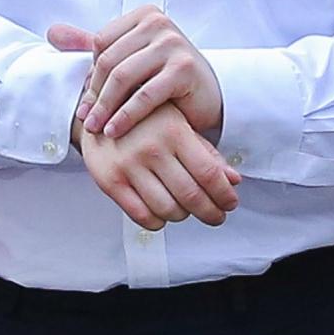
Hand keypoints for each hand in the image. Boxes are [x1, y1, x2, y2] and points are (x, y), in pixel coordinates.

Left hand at [49, 7, 222, 141]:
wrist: (207, 98)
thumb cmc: (165, 79)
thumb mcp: (129, 59)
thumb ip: (92, 45)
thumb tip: (53, 32)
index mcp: (144, 15)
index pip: (101, 43)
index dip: (90, 74)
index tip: (86, 100)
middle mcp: (159, 23)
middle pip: (109, 60)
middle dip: (94, 94)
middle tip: (86, 120)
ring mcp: (174, 43)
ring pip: (123, 77)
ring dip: (105, 107)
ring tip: (96, 129)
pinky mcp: (184, 68)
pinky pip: (144, 95)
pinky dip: (126, 115)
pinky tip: (115, 131)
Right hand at [79, 99, 238, 229]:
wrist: (100, 112)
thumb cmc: (146, 121)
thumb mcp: (180, 127)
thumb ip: (207, 154)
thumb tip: (233, 180)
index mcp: (174, 132)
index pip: (209, 174)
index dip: (224, 195)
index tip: (230, 204)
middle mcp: (152, 148)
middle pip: (191, 196)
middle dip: (210, 212)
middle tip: (217, 217)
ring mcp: (128, 166)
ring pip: (167, 209)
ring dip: (183, 216)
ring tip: (186, 211)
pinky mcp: (110, 181)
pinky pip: (140, 215)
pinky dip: (157, 222)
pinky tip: (162, 216)